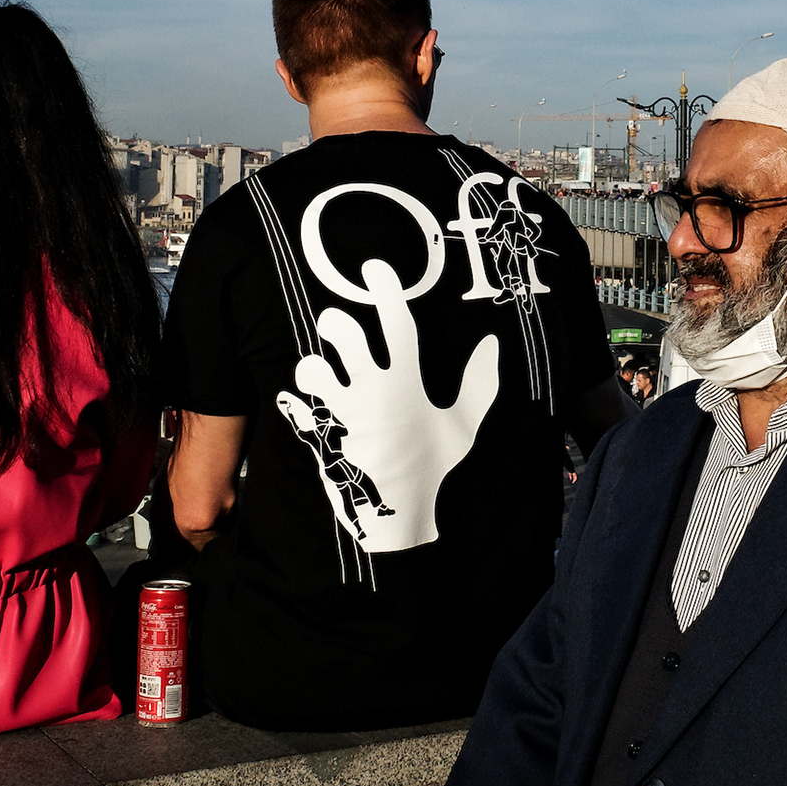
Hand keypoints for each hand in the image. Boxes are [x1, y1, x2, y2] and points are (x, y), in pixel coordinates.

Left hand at [293, 259, 500, 552]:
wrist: (399, 516)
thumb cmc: (433, 466)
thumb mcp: (464, 427)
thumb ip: (479, 384)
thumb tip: (493, 343)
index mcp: (407, 387)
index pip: (398, 329)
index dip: (388, 294)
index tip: (374, 269)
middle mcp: (374, 396)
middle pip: (348, 342)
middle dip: (338, 324)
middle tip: (334, 321)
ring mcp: (345, 418)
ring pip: (315, 375)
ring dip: (312, 368)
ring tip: (316, 371)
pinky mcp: (324, 440)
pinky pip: (298, 415)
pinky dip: (293, 407)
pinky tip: (296, 405)